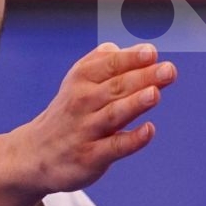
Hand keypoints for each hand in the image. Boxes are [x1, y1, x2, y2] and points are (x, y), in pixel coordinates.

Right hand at [14, 42, 176, 193]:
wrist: (36, 154)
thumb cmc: (69, 112)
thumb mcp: (79, 81)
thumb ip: (108, 62)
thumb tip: (141, 49)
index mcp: (82, 79)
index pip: (110, 65)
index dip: (132, 58)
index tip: (152, 53)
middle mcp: (83, 102)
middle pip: (116, 87)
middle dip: (143, 77)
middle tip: (169, 70)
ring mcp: (87, 130)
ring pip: (114, 114)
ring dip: (135, 103)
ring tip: (155, 93)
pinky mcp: (91, 156)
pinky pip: (113, 146)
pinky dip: (131, 139)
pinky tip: (148, 130)